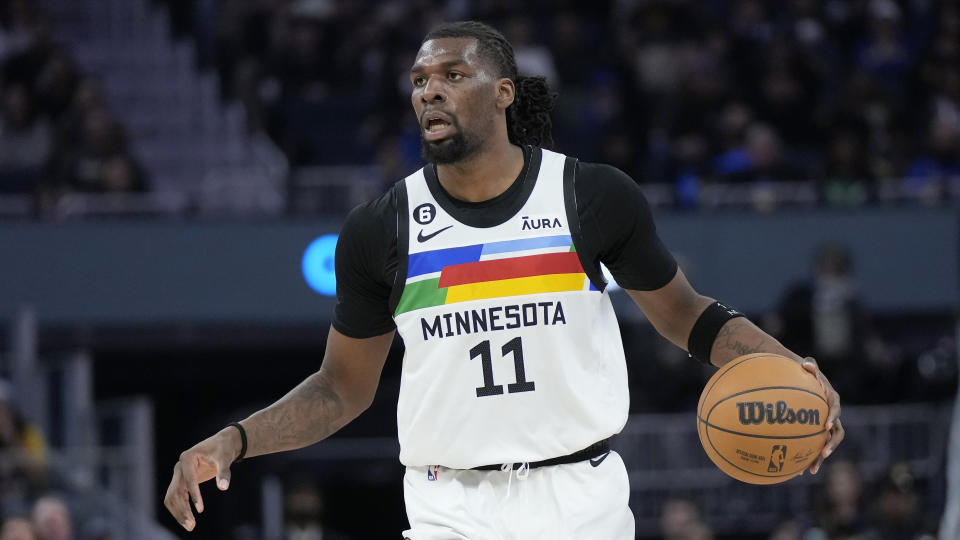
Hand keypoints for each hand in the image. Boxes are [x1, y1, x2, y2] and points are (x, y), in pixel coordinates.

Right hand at [164, 427, 240, 530]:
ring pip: (172, 497)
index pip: (188, 480)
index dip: (194, 495)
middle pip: (175, 491)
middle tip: (191, 525)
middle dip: (182, 509)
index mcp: (187, 458)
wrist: (222, 445)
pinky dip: (181, 509)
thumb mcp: (225, 459)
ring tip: (190, 526)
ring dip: (179, 512)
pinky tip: (189, 519)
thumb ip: (224, 473)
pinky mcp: (182, 481)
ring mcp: (179, 475)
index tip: (201, 510)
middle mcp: (179, 467)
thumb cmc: (223, 450)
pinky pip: (177, 497)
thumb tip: (224, 488)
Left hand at [801, 357, 843, 474]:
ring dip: (820, 457)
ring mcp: (825, 427)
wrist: (802, 382)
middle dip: (831, 444)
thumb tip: (807, 363)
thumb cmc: (804, 374)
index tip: (826, 426)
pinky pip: (814, 448)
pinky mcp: (816, 434)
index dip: (832, 417)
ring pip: (827, 444)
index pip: (835, 410)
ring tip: (812, 469)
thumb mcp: (807, 367)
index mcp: (831, 401)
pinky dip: (808, 459)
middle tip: (824, 453)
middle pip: (837, 433)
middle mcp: (832, 416)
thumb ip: (809, 366)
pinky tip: (799, 471)